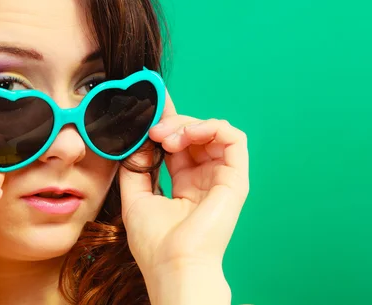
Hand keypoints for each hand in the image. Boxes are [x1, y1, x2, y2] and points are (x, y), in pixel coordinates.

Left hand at [119, 91, 248, 299]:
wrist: (174, 265)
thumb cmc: (156, 243)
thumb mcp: (135, 198)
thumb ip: (136, 168)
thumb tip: (137, 141)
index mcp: (185, 185)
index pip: (179, 145)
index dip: (167, 124)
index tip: (150, 107)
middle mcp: (205, 179)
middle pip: (194, 134)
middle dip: (173, 124)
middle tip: (154, 131)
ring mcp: (221, 177)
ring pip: (214, 131)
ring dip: (189, 125)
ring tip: (168, 138)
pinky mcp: (236, 178)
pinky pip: (233, 138)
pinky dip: (211, 127)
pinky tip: (189, 135)